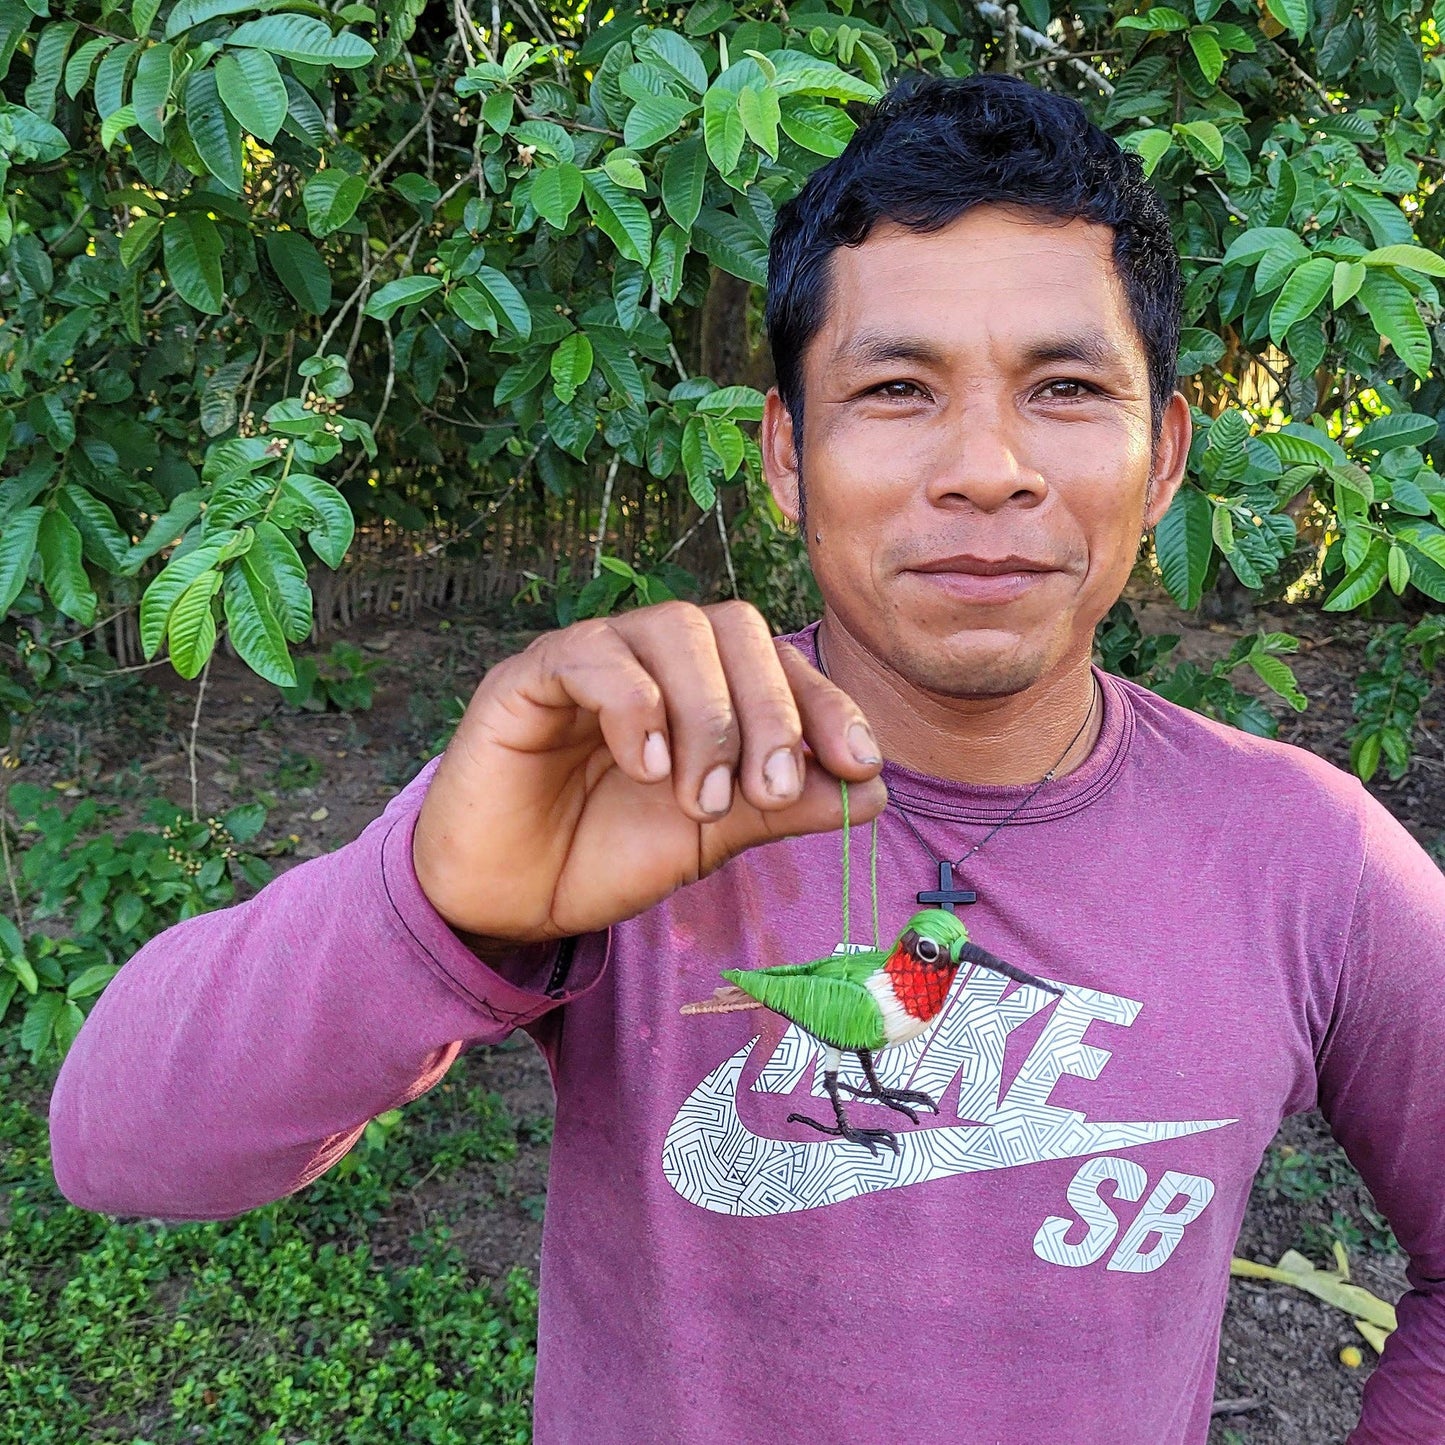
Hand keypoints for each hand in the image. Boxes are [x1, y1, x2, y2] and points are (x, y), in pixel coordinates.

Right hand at [412, 601, 886, 945]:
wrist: (508, 898)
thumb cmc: (605, 855)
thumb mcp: (712, 838)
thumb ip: (782, 807)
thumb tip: (875, 789)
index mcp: (704, 688)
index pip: (779, 662)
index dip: (827, 704)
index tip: (860, 764)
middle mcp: (654, 659)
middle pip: (734, 627)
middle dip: (771, 709)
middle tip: (769, 790)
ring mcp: (593, 658)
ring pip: (673, 631)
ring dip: (707, 715)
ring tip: (700, 799)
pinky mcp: (530, 675)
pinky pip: (593, 654)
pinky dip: (635, 703)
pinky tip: (644, 767)